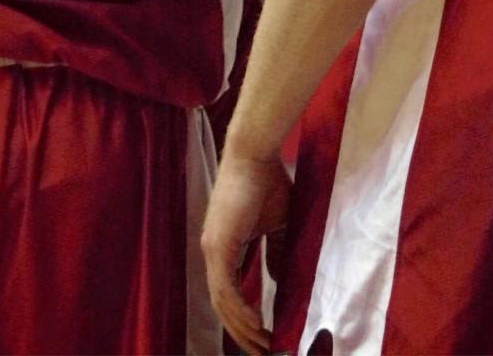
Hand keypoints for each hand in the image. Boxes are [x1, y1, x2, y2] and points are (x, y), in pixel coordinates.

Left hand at [201, 151, 291, 355]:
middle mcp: (213, 251)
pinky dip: (242, 311)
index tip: (267, 338)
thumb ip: (276, 253)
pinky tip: (258, 327)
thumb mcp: (277, 226)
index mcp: (225, 247)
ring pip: (224, 302)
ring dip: (245, 328)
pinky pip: (227, 288)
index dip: (246, 319)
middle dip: (244, 334)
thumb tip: (279, 281)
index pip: (230, 294)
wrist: (255, 155)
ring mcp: (213, 248)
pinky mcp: (218, 245)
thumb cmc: (267, 183)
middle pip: (224, 305)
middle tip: (266, 352)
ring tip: (266, 346)